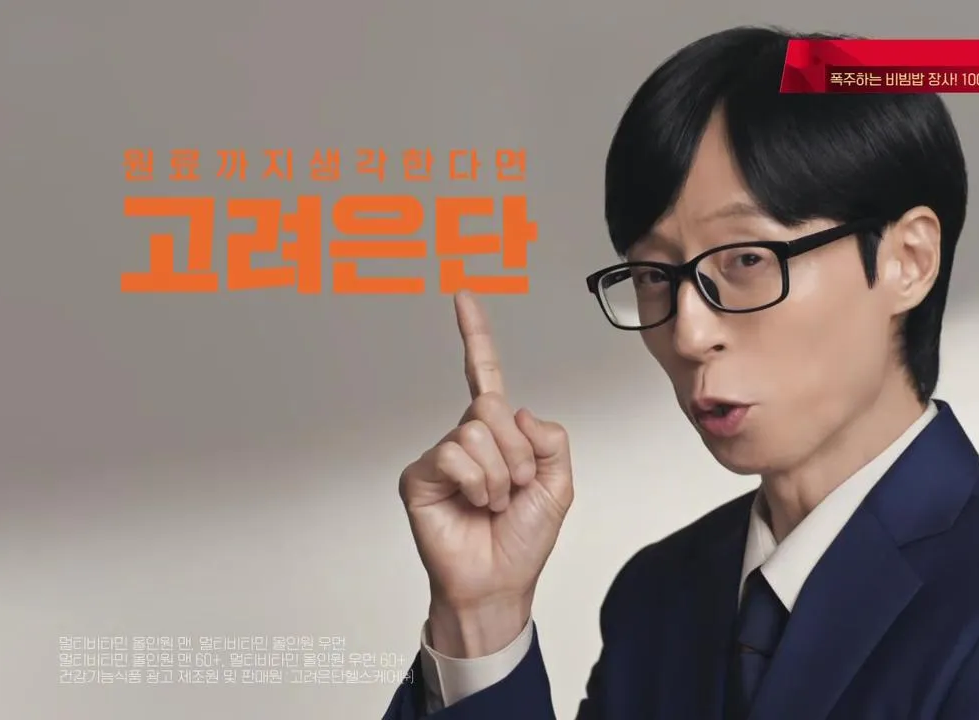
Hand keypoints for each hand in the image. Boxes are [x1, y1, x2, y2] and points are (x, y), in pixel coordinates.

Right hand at [400, 292, 573, 656]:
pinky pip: (453, 454)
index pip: (486, 374)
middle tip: (516, 489)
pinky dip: (476, 482)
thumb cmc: (524, 538)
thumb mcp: (559, 483)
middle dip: (519, 452)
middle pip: (493, 406)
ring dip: (500, 474)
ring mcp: (441, 454)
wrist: (498, 582)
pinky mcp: (419, 474)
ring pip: (476, 431)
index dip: (475, 336)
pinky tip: (474, 505)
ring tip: (495, 503)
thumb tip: (513, 410)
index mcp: (500, 432)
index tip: (462, 296)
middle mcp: (467, 436)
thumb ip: (551, 437)